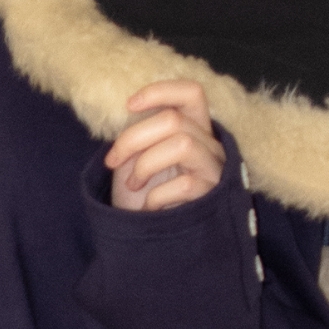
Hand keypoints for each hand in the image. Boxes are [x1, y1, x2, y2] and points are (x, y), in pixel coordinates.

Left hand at [107, 80, 224, 211]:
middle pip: (173, 120)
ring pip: (182, 144)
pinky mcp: (212, 197)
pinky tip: (149, 208)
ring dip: (145, 164)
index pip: (191, 93)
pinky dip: (156, 196)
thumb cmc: (141, 192)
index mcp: (193, 128)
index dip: (160, 91)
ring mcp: (214, 171)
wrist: (144, 237)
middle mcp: (210, 145)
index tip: (129, 105)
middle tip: (113, 160)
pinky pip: (184, 184)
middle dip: (133, 138)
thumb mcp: (137, 154)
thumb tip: (131, 108)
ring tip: (134, 183)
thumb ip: (141, 131)